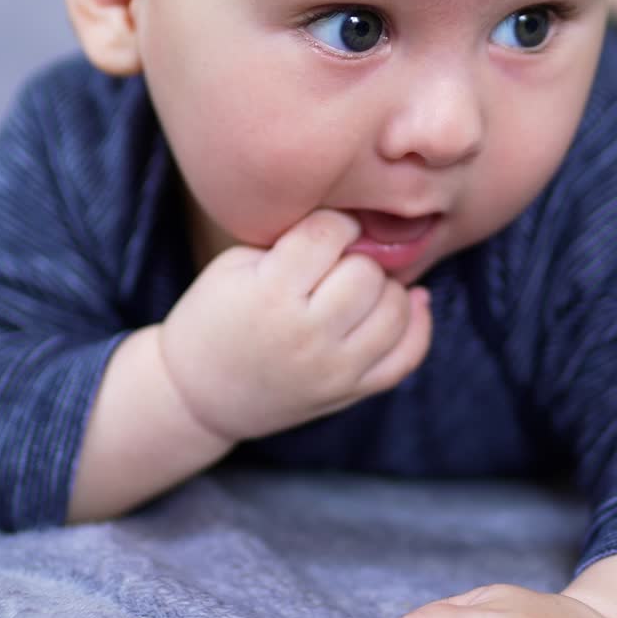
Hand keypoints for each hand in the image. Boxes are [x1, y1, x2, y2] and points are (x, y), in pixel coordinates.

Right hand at [157, 209, 432, 443]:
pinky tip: (410, 304)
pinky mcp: (351, 392)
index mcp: (269, 294)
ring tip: (360, 288)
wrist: (199, 395)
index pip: (329, 234)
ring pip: (396, 310)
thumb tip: (355, 224)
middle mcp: (306, 334)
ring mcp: (334, 368)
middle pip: (367, 273)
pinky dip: (417, 325)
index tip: (328, 229)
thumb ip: (291, 242)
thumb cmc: (214, 318)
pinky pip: (408, 357)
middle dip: (357, 258)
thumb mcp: (234, 266)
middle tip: (338, 264)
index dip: (334, 223)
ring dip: (385, 289)